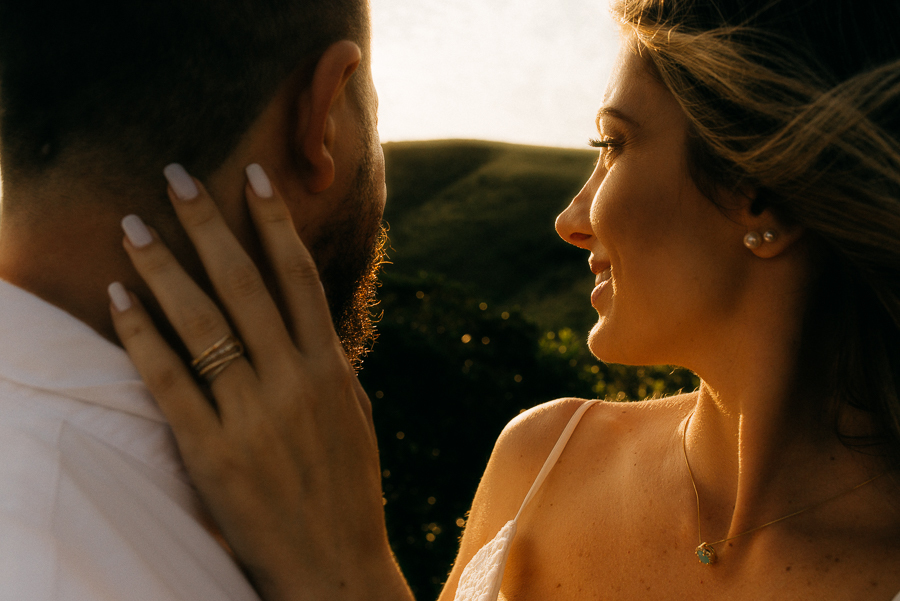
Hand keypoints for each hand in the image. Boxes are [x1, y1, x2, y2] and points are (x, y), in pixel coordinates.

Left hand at [107, 163, 411, 600]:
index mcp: (329, 368)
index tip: (253, 176)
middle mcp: (294, 381)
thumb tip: (310, 319)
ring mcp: (254, 415)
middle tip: (176, 176)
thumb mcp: (352, 417)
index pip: (299, 277)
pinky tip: (119, 300)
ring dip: (165, 268)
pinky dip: (142, 337)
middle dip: (210, 224)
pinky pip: (171, 382)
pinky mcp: (214, 453)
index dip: (275, 223)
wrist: (334, 564)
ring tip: (133, 227)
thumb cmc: (345, 489)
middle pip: (246, 284)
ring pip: (203, 323)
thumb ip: (330, 363)